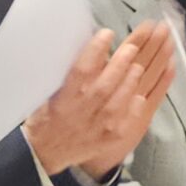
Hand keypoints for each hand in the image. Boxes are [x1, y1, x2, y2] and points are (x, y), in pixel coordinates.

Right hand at [24, 20, 176, 175]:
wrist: (45, 151)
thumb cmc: (48, 116)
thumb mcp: (52, 93)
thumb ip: (71, 75)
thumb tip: (94, 49)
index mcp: (65, 98)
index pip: (82, 69)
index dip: (96, 49)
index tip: (107, 33)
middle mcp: (81, 112)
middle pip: (104, 85)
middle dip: (120, 63)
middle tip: (131, 47)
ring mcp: (97, 127)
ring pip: (118, 102)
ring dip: (130, 82)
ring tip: (138, 67)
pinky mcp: (108, 138)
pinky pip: (126, 122)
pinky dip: (134, 108)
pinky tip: (140, 96)